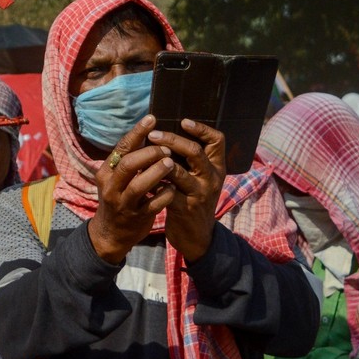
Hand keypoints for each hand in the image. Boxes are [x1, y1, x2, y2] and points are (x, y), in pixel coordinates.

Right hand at [88, 115, 175, 263]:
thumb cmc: (119, 198)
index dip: (137, 133)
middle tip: (166, 147)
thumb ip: (129, 159)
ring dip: (157, 172)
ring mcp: (124, 203)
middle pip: (128, 165)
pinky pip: (153, 204)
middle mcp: (112, 187)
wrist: (111, 233)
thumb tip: (146, 131)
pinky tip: (173, 187)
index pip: (121, 148)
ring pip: (139, 185)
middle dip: (149, 153)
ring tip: (172, 163)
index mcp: (106, 173)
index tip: (152, 118)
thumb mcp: (117, 178)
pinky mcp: (137, 217)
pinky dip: (164, 194)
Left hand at [147, 118, 223, 261]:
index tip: (183, 121)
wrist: (197, 237)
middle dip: (172, 140)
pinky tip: (141, 177)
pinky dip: (153, 183)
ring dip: (158, 161)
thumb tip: (169, 134)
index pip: (217, 141)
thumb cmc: (194, 200)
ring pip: (178, 171)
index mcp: (217, 168)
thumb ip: (190, 161)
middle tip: (153, 135)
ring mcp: (199, 194)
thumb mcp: (199, 179)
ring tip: (143, 153)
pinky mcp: (185, 209)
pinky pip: (166, 192)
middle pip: (195, 152)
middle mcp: (211, 179)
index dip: (202, 129)